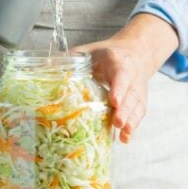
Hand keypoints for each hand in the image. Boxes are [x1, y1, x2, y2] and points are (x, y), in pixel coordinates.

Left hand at [73, 13, 178, 143]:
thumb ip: (73, 58)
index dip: (118, 88)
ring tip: (123, 134)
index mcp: (117, 62)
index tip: (114, 101)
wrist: (135, 53)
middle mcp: (131, 76)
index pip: (121, 75)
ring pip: (137, 105)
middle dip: (125, 109)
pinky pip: (139, 113)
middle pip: (130, 94)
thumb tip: (47, 67)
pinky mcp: (139, 100)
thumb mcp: (90, 51)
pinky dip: (133, 126)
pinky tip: (124, 137)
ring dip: (131, 120)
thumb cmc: (107, 55)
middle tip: (117, 122)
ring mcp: (137, 89)